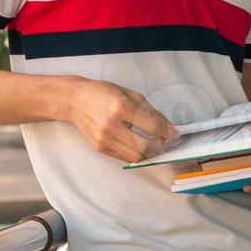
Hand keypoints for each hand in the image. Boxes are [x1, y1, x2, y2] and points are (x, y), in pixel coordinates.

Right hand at [64, 78, 180, 163]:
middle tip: (163, 140)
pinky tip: (137, 144)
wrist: (75, 100)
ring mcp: (104, 139)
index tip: (175, 134)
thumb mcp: (129, 94)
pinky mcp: (100, 148)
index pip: (152, 126)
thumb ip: (149, 110)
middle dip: (159, 145)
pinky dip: (135, 154)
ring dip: (148, 152)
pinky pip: (124, 157)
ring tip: (151, 143)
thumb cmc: (102, 93)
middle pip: (145, 146)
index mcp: (121, 107)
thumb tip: (167, 125)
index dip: (167, 132)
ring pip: (135, 156)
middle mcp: (112, 125)